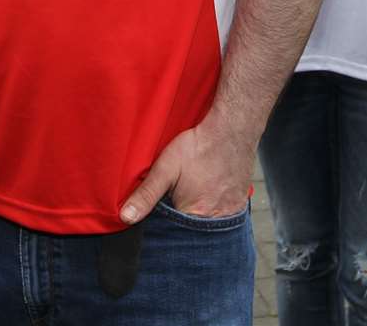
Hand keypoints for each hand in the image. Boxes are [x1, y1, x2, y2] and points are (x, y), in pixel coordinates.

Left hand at [120, 121, 252, 223]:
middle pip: (191, 232)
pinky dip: (215, 210)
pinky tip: (209, 194)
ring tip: (195, 194)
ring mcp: (231, 214)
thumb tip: (125, 217)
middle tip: (180, 196)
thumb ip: (146, 195)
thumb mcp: (165, 168)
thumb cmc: (197, 147)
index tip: (164, 207)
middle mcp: (214, 220)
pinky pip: (225, 218)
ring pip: (208, 225)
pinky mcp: (240, 205)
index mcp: (193, 215)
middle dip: (182, 222)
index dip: (164, 224)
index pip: (173, 234)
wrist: (231, 131)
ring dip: (199, 217)